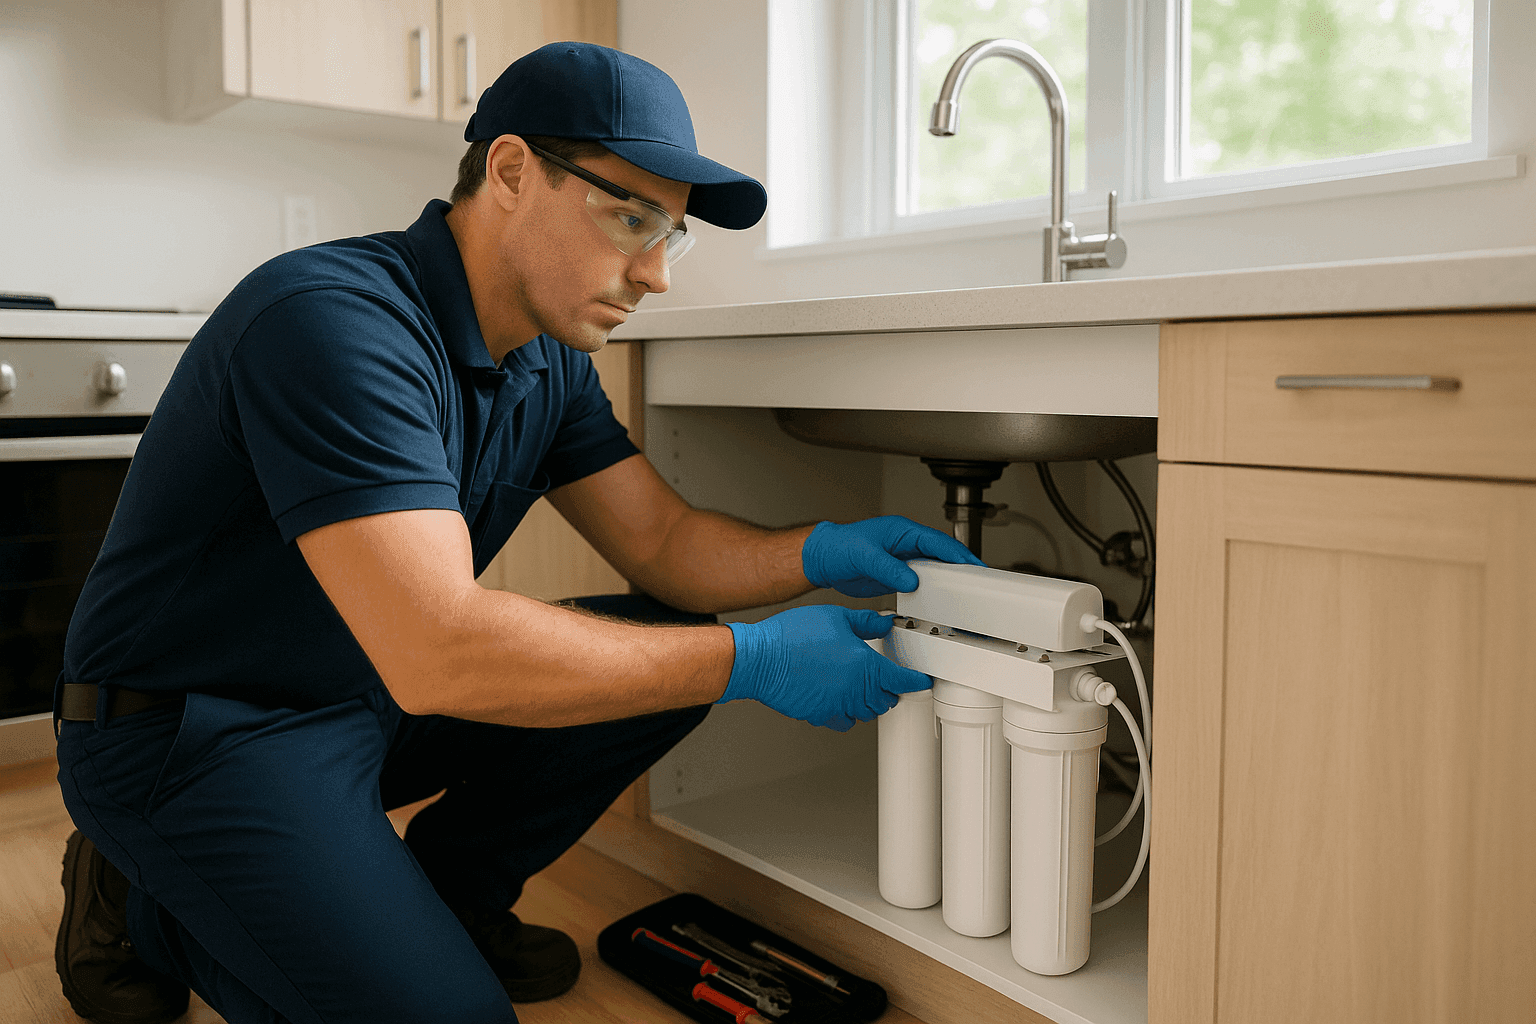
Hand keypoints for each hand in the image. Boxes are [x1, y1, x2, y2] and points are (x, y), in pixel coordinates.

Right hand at [719, 606, 931, 730]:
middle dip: (890, 689)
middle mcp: (855, 691)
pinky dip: (848, 713)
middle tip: (887, 678)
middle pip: (887, 700)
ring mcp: (838, 706)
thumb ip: (865, 623)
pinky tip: (841, 698)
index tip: (920, 680)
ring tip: (863, 687)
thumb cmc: (792, 636)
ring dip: (870, 702)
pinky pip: (844, 721)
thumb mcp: (835, 617)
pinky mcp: (820, 715)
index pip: (903, 681)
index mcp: (865, 666)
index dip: (916, 681)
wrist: (760, 659)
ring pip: (867, 713)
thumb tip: (883, 624)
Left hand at [801, 515, 984, 597]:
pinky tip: (941, 600)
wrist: (823, 560)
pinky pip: (923, 582)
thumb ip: (888, 568)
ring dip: (949, 580)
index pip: (938, 542)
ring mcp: (904, 560)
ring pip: (935, 569)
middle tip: (980, 583)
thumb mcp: (863, 556)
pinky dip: (934, 590)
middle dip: (962, 568)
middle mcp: (907, 544)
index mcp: (903, 531)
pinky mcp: (899, 575)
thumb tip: (911, 581)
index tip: (973, 567)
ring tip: (966, 594)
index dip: (958, 555)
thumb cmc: (838, 547)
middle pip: (943, 555)